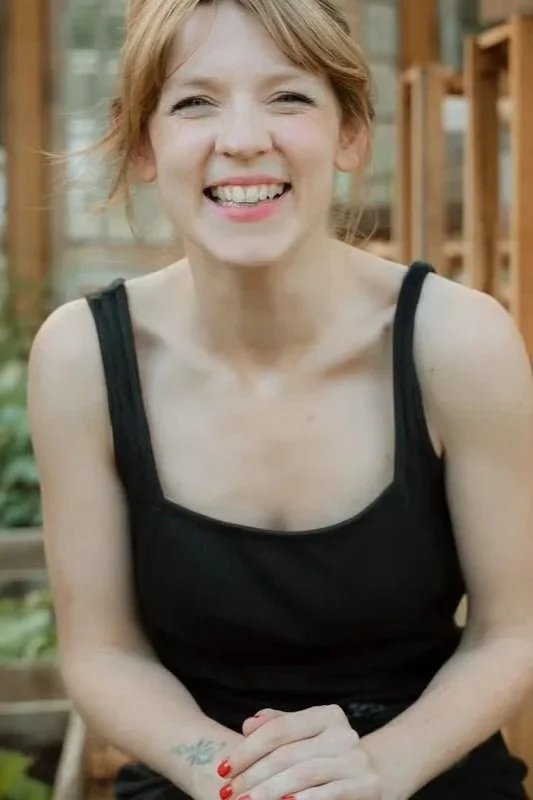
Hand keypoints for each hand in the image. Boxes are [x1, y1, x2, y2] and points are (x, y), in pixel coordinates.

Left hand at [217, 705, 383, 799]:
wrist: (378, 774)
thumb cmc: (329, 754)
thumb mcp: (306, 734)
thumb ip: (278, 725)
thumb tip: (248, 724)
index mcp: (327, 715)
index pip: (278, 729)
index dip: (247, 750)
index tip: (223, 768)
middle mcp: (344, 733)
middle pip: (286, 755)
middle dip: (252, 777)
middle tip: (228, 793)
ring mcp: (356, 760)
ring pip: (302, 775)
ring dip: (269, 792)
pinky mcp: (366, 786)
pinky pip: (328, 794)